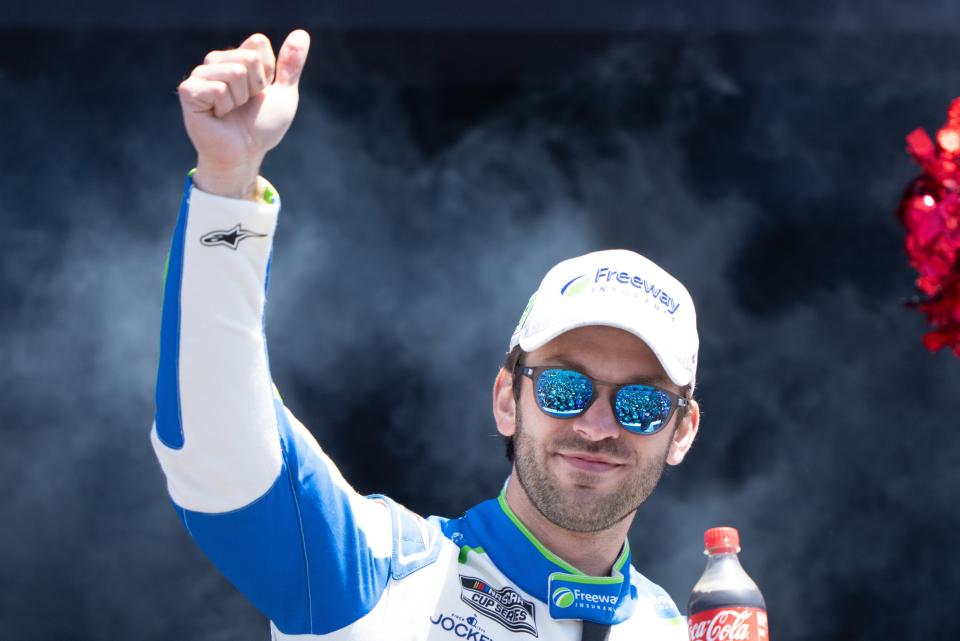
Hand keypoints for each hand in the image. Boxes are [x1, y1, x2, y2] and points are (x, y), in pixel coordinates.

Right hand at [177, 30, 310, 198]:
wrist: (246, 155)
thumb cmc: (261, 127)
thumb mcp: (284, 94)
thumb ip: (291, 65)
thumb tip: (302, 34)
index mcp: (235, 58)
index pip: (258, 44)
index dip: (267, 72)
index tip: (260, 93)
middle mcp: (215, 62)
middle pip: (249, 57)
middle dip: (255, 86)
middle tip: (244, 106)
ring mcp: (200, 76)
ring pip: (235, 71)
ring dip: (241, 98)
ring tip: (230, 111)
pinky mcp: (188, 91)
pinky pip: (218, 88)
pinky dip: (225, 106)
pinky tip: (217, 116)